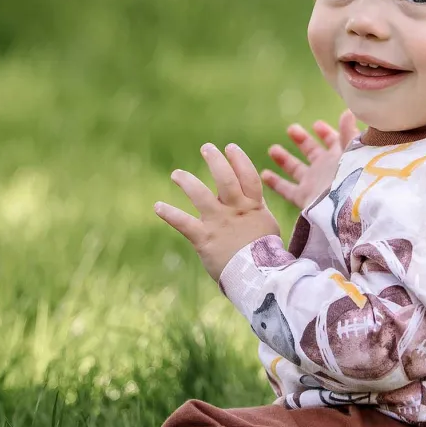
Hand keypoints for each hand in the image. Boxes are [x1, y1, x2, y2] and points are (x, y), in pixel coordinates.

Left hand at [155, 142, 280, 281]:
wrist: (258, 278)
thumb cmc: (265, 257)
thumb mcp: (268, 229)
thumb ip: (258, 211)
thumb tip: (254, 199)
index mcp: (253, 207)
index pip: (248, 176)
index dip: (239, 159)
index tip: (230, 147)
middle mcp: (235, 210)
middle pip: (225, 178)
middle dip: (215, 160)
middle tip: (206, 148)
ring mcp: (218, 223)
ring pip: (200, 194)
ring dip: (186, 181)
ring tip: (176, 174)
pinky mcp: (203, 238)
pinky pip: (183, 222)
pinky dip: (169, 213)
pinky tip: (157, 206)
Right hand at [261, 109, 359, 208]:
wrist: (350, 208)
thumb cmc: (355, 178)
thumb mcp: (353, 151)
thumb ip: (348, 133)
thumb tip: (347, 111)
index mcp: (341, 157)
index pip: (334, 141)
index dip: (325, 133)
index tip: (316, 125)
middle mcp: (326, 170)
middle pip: (313, 153)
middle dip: (303, 141)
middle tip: (292, 129)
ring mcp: (314, 184)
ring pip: (296, 169)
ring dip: (285, 159)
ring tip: (273, 149)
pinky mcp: (304, 198)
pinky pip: (286, 189)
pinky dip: (275, 182)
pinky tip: (264, 174)